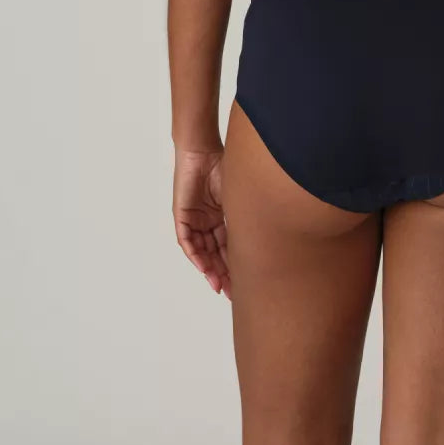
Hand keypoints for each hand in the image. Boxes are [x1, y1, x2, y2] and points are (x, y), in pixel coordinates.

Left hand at [172, 146, 230, 300]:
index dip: (235, 264)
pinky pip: (187, 241)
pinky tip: (204, 268)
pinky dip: (195, 255)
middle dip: (223, 273)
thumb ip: (242, 219)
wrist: (203, 152)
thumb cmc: (223, 168)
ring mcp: (194, 221)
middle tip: (231, 292)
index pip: (228, 247)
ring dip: (209, 269)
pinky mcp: (182, 217)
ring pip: (201, 251)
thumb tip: (261, 239)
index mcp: (221, 218)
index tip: (243, 282)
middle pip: (215, 253)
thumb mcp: (236, 198)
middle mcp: (207, 222)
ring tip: (218, 285)